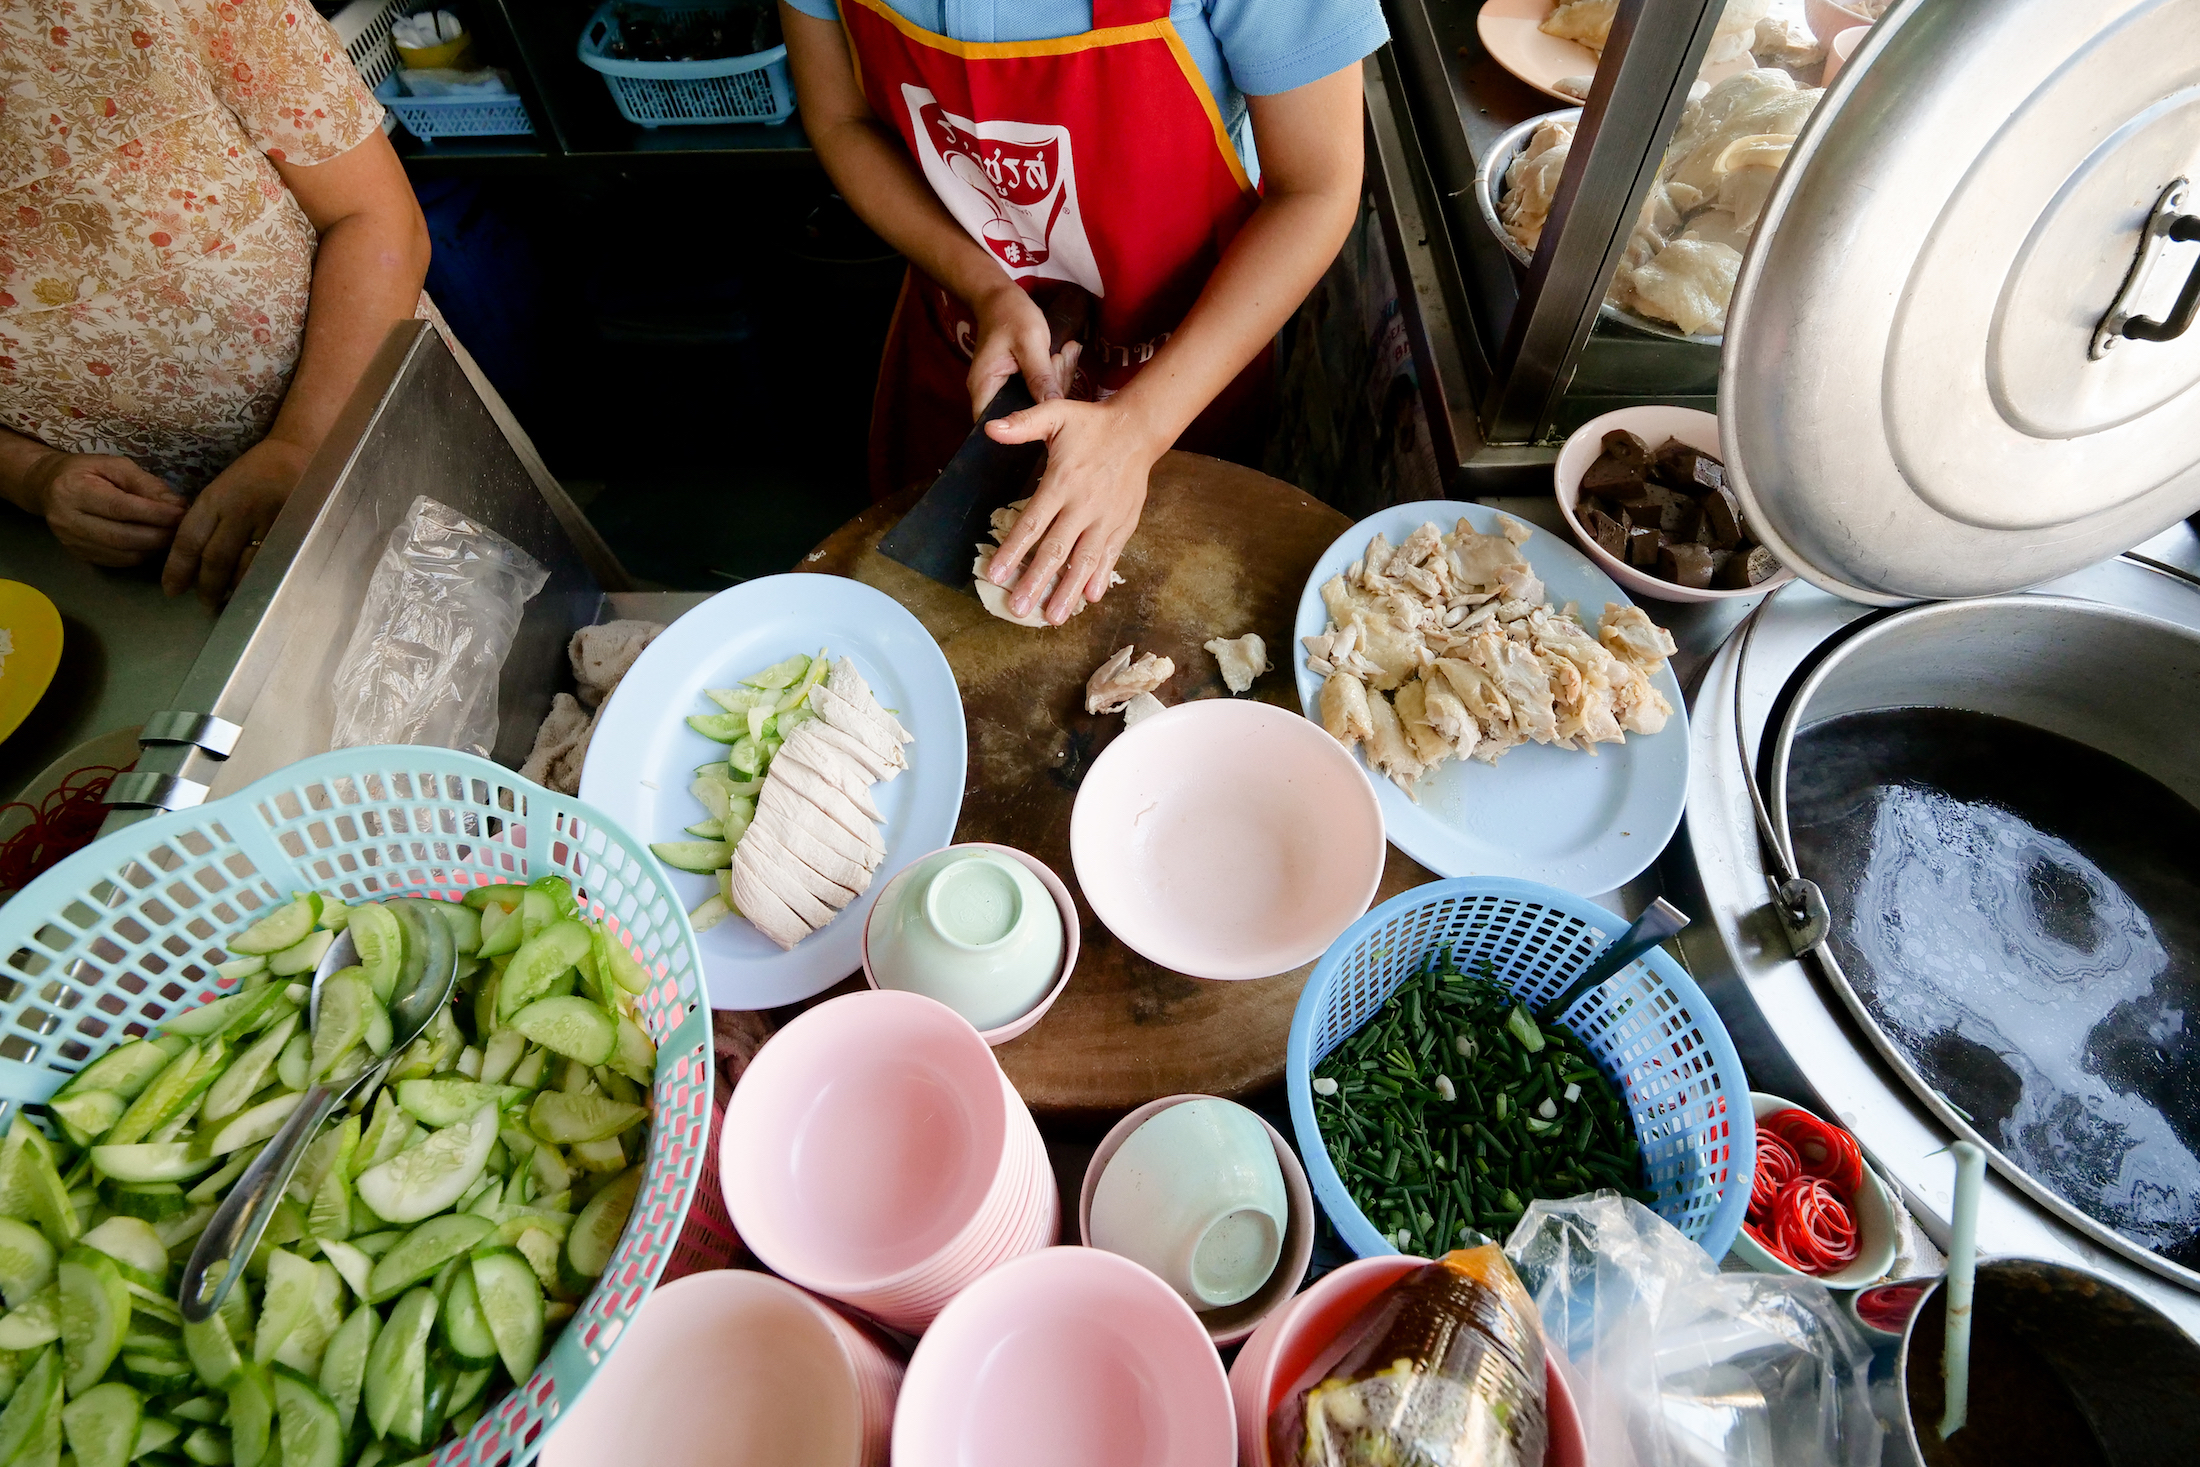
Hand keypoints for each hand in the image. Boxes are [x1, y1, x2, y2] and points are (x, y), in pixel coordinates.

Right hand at [21, 452, 187, 567]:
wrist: (48, 487)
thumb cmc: (87, 472)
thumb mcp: (115, 466)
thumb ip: (146, 484)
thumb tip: (177, 505)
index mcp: (73, 490)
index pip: (120, 507)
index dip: (154, 514)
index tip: (181, 514)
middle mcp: (67, 520)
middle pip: (121, 536)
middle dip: (158, 535)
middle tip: (183, 528)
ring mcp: (71, 542)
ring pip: (122, 554)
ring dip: (153, 548)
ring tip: (172, 535)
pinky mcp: (79, 556)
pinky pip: (118, 562)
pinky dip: (141, 555)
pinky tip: (154, 543)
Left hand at [162, 437, 307, 605]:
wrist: (298, 451)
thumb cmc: (256, 473)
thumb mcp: (224, 489)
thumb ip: (209, 521)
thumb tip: (194, 562)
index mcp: (216, 498)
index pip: (189, 539)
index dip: (177, 569)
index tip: (171, 590)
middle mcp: (239, 510)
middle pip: (216, 559)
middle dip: (207, 586)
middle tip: (205, 604)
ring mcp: (269, 521)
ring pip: (247, 567)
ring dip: (235, 589)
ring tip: (230, 601)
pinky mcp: (294, 530)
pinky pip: (275, 564)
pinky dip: (263, 581)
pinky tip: (258, 589)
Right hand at [965, 281, 1079, 418]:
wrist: (1001, 298)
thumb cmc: (1011, 315)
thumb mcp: (1030, 343)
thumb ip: (1041, 376)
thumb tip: (1053, 407)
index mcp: (985, 387)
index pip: (996, 428)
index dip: (1022, 431)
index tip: (1049, 421)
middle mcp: (989, 394)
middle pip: (1021, 415)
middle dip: (1047, 398)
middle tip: (1059, 365)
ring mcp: (1002, 389)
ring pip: (1032, 403)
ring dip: (1052, 385)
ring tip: (1060, 355)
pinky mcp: (1014, 384)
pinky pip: (1035, 391)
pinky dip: (1050, 379)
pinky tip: (1059, 358)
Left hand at [981, 398, 1164, 622]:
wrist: (1138, 430)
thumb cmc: (1091, 425)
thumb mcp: (1056, 414)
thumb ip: (1023, 424)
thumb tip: (990, 429)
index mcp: (1063, 482)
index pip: (1033, 523)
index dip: (1013, 550)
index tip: (995, 574)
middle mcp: (1084, 505)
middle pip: (1057, 550)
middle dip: (1037, 581)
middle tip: (1020, 609)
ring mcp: (1106, 518)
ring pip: (1085, 560)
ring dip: (1068, 590)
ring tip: (1054, 617)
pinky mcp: (1123, 525)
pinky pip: (1110, 555)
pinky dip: (1101, 576)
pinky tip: (1090, 597)